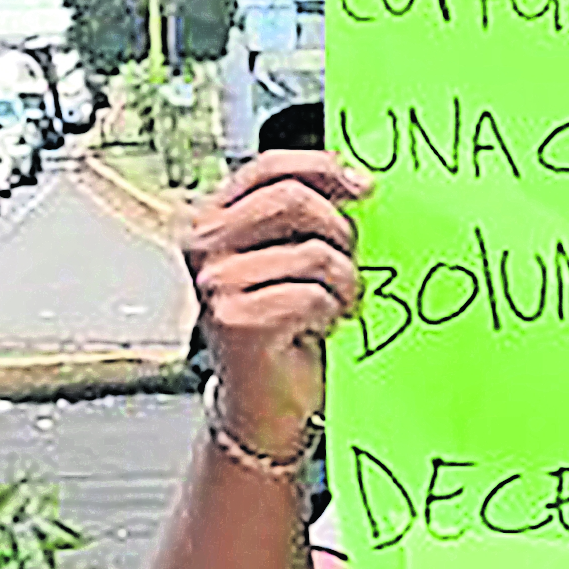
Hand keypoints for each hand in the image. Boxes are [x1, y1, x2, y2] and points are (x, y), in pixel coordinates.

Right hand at [190, 148, 371, 459]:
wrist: (263, 401)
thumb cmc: (284, 328)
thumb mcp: (291, 259)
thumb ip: (306, 219)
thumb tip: (359, 184)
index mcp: (215, 219)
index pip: (269, 167)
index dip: (321, 168)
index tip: (363, 186)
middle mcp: (205, 245)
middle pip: (292, 200)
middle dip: (339, 230)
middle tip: (350, 265)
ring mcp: (216, 282)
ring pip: (313, 253)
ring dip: (344, 283)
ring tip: (334, 306)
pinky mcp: (236, 319)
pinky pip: (313, 296)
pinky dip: (331, 313)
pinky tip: (318, 329)